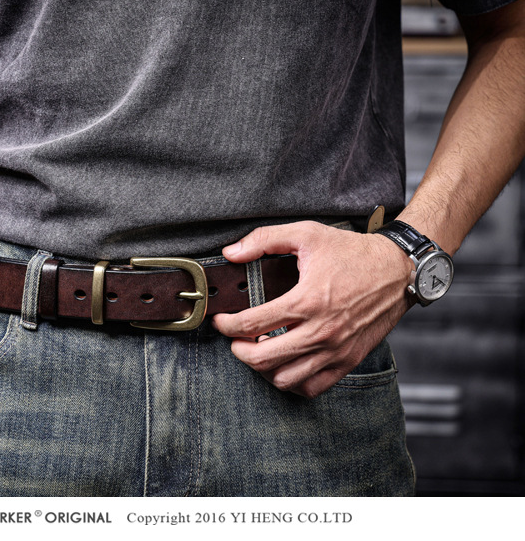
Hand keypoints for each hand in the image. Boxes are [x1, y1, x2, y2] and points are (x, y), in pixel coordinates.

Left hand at [212, 221, 413, 397]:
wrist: (398, 270)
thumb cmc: (353, 252)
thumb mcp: (307, 234)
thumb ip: (264, 240)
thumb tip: (231, 253)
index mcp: (307, 300)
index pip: (251, 324)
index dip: (227, 325)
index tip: (221, 320)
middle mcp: (320, 331)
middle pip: (262, 359)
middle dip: (239, 350)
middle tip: (236, 338)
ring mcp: (335, 350)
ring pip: (284, 378)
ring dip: (264, 367)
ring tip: (262, 348)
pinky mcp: (347, 361)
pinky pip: (312, 387)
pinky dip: (292, 380)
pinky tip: (286, 362)